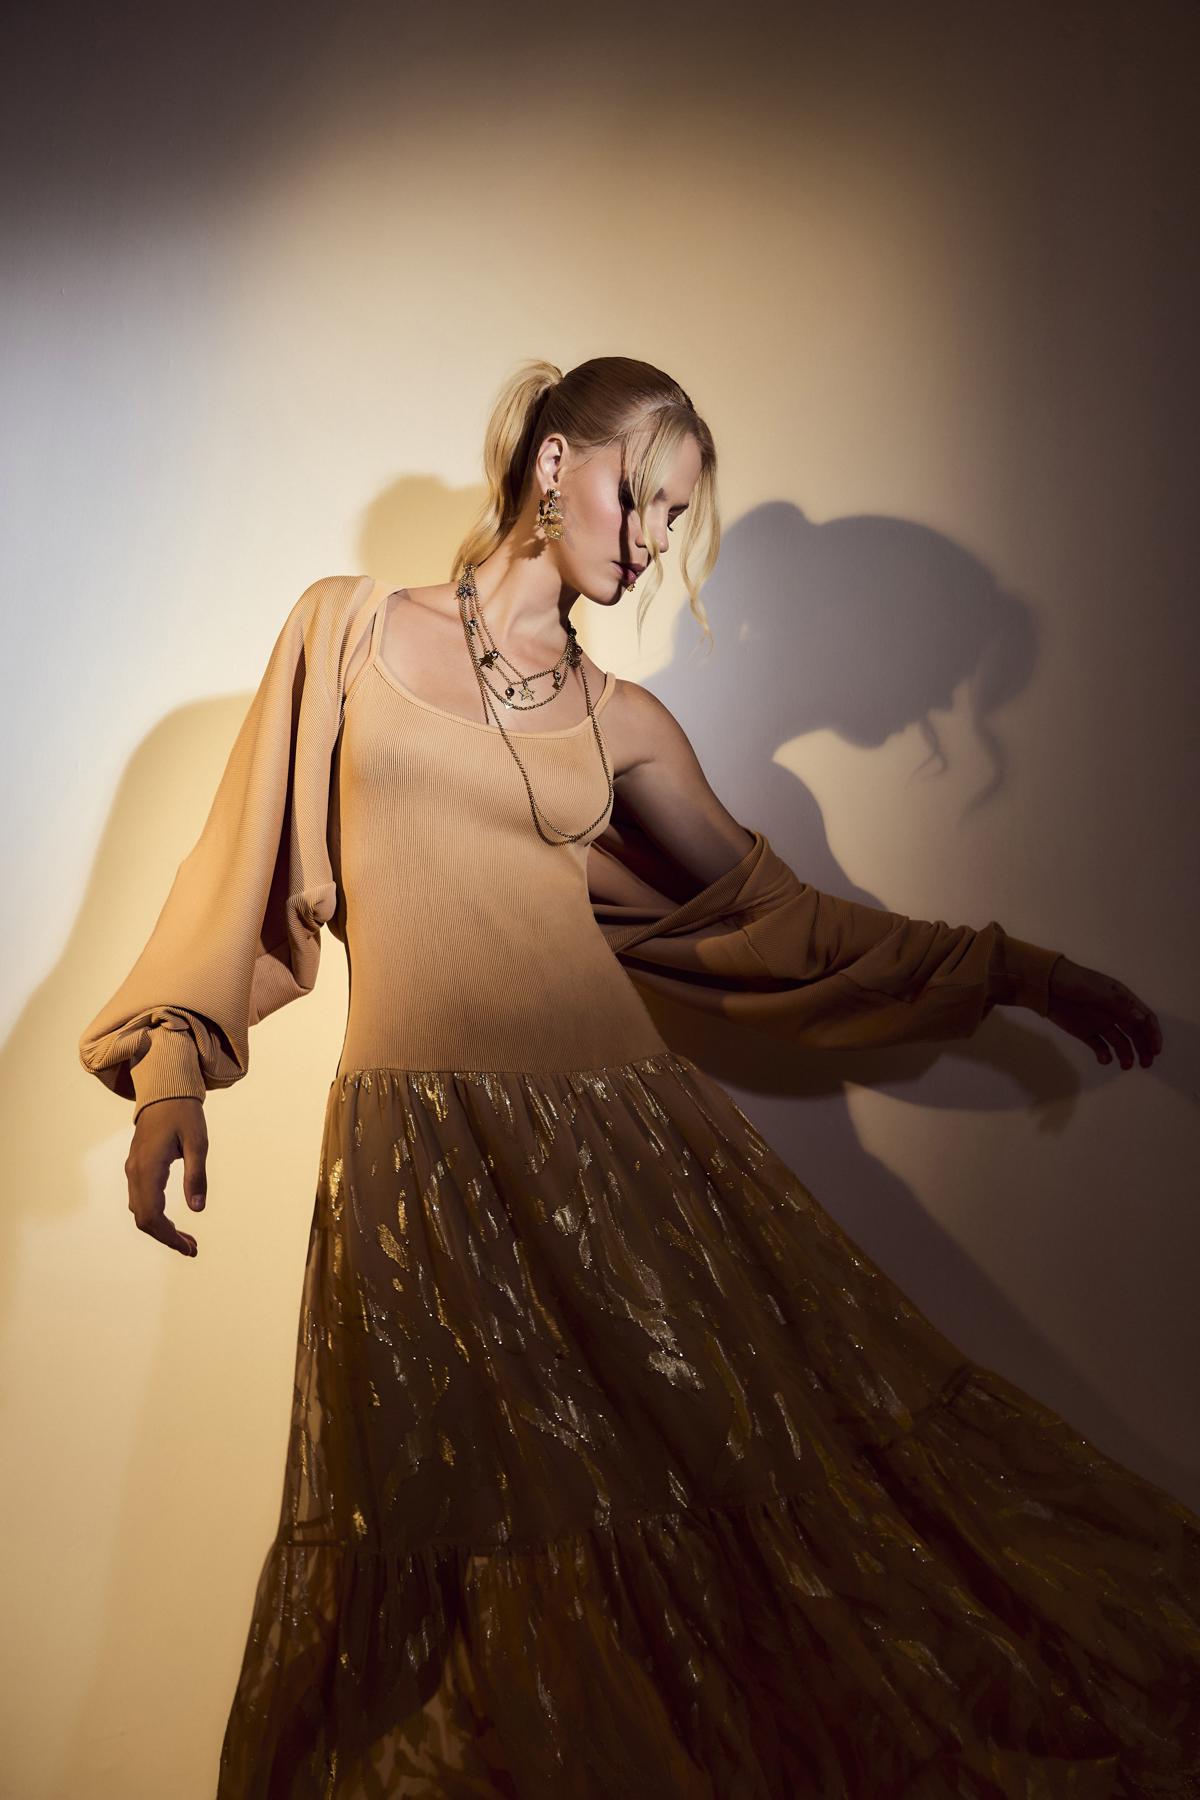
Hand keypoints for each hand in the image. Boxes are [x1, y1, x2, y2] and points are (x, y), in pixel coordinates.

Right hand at [124, 1097, 208, 1255]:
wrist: (164, 1091)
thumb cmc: (183, 1113)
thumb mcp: (197, 1142)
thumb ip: (196, 1175)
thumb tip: (198, 1208)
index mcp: (148, 1168)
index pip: (151, 1215)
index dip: (168, 1236)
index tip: (189, 1247)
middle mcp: (135, 1172)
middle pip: (144, 1218)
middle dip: (166, 1237)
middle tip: (192, 1248)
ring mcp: (133, 1170)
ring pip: (141, 1211)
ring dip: (161, 1228)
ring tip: (187, 1240)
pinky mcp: (137, 1167)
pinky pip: (141, 1200)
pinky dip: (156, 1215)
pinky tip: (173, 1222)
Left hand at [1045, 956, 1162, 1069]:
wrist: (1044, 984)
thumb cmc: (1073, 981)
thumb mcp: (1097, 990)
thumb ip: (1119, 1005)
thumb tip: (1141, 1020)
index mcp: (1122, 1000)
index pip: (1145, 1018)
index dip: (1153, 1034)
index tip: (1155, 1049)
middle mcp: (1114, 1013)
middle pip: (1136, 1033)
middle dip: (1144, 1048)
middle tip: (1146, 1064)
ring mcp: (1100, 1023)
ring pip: (1120, 1042)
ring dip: (1126, 1054)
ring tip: (1125, 1065)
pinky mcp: (1085, 1032)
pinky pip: (1099, 1047)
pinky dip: (1104, 1055)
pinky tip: (1104, 1059)